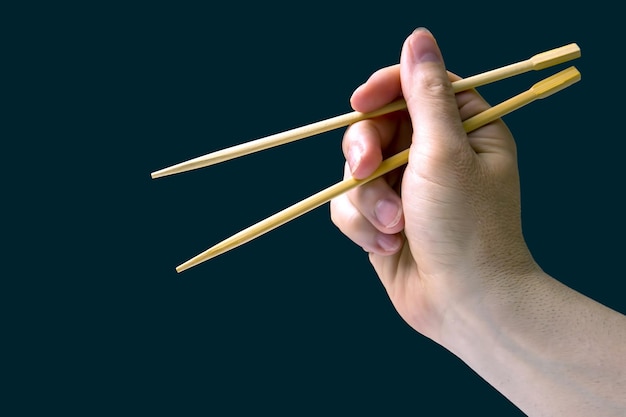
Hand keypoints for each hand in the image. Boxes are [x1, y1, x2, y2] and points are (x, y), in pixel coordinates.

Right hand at [330, 28, 537, 344]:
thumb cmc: (466, 228)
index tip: (361, 102)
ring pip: (354, 170)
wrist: (463, 304)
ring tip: (393, 227)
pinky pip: (348, 206)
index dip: (384, 88)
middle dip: (365, 153)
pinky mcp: (381, 219)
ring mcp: (403, 189)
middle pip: (374, 126)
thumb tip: (418, 38)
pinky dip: (361, 226)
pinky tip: (387, 246)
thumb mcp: (445, 153)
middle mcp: (430, 155)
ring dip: (367, 200)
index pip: (414, 86)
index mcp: (461, 129)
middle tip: (368, 172)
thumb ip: (425, 95)